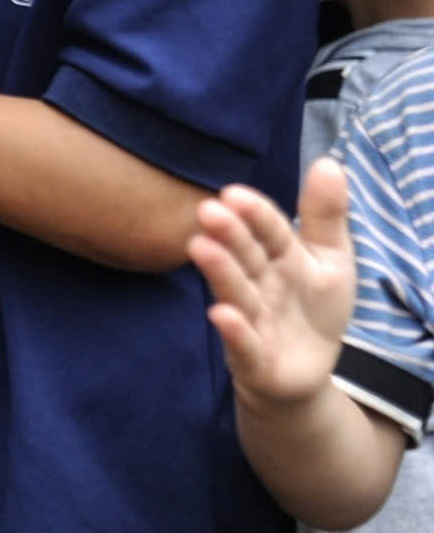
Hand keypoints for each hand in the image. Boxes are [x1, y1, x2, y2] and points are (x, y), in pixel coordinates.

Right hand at [191, 160, 355, 409]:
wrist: (305, 372)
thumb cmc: (312, 309)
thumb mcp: (331, 259)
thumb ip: (325, 214)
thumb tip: (328, 161)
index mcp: (280, 258)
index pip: (269, 231)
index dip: (256, 214)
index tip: (235, 193)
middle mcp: (260, 284)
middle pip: (246, 257)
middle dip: (230, 236)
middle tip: (209, 211)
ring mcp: (253, 321)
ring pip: (238, 293)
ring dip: (221, 272)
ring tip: (201, 248)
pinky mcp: (252, 359)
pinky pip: (243, 344)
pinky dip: (234, 331)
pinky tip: (222, 314)